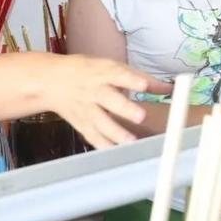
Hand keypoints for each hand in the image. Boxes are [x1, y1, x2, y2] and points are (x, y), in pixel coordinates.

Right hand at [46, 55, 173, 148]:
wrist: (52, 81)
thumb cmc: (90, 72)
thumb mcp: (113, 67)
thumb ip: (141, 78)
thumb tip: (168, 88)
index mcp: (104, 72)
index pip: (119, 74)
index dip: (132, 80)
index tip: (145, 85)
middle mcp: (95, 90)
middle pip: (109, 100)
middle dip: (125, 109)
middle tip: (142, 116)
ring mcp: (86, 109)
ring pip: (100, 122)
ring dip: (116, 133)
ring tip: (132, 141)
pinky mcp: (81, 124)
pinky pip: (93, 137)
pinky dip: (105, 146)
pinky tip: (118, 153)